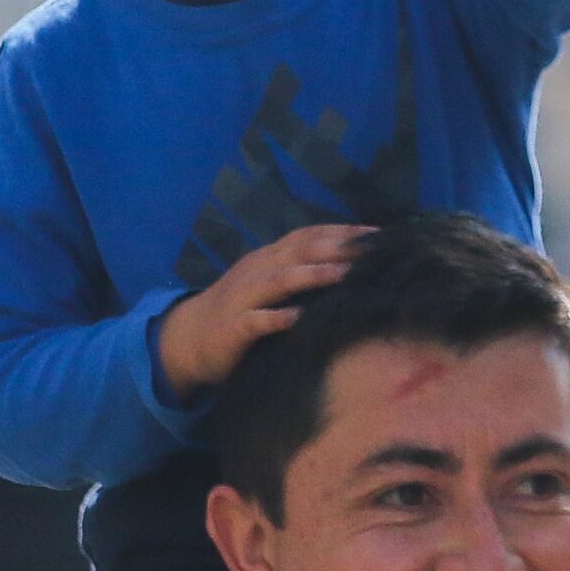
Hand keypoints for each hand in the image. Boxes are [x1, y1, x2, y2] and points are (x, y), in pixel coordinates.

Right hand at [155, 224, 372, 400]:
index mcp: (268, 259)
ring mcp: (243, 298)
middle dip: (337, 246)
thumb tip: (349, 264)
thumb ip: (299, 272)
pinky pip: (256, 321)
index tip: (380, 233)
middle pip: (299, 251)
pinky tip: (299, 318)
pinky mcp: (232, 329)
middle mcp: (257, 272)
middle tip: (374, 247)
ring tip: (345, 274)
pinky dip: (277, 318)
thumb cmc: (239, 312)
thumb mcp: (268, 285)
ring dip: (312, 275)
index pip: (309, 236)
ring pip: (279, 280)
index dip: (343, 231)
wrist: (188, 339)